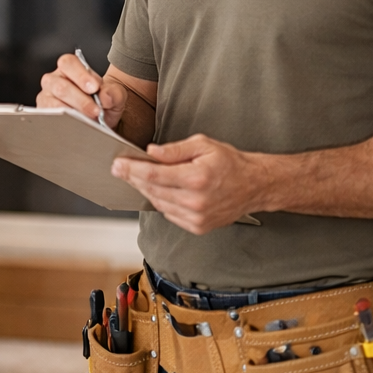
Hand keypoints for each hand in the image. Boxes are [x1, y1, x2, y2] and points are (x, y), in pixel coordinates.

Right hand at [37, 53, 124, 127]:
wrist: (99, 121)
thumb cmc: (103, 104)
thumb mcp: (115, 96)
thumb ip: (114, 93)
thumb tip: (105, 97)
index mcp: (70, 68)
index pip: (68, 63)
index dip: (80, 75)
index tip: (94, 88)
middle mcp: (54, 80)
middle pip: (61, 86)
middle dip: (81, 100)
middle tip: (95, 110)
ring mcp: (47, 97)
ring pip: (54, 104)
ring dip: (73, 113)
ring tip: (89, 120)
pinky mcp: (44, 114)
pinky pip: (50, 118)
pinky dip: (65, 123)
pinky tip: (77, 126)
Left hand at [112, 134, 268, 233]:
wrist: (254, 186)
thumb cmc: (230, 163)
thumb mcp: (203, 145)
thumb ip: (174, 150)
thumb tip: (151, 152)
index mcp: (196, 178)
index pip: (154, 175)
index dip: (132, 169)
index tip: (118, 164)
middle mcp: (195, 201)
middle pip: (152, 190)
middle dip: (133, 178)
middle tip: (120, 169)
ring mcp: (196, 217)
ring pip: (158, 203)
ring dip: (145, 190)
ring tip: (138, 177)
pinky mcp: (198, 226)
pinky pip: (169, 213)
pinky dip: (160, 201)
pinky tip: (160, 190)